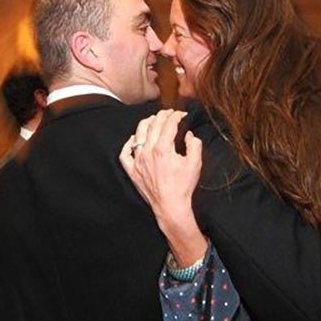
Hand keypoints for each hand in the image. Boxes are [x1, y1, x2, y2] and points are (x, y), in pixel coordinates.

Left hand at [120, 109, 206, 264]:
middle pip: (153, 125)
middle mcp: (147, 152)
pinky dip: (128, 144)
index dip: (176, 116)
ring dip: (146, 124)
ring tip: (153, 120)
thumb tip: (188, 134)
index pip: (168, 124)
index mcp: (163, 149)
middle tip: (169, 113)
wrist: (171, 206)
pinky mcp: (132, 170)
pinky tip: (134, 139)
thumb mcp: (195, 164)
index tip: (182, 115)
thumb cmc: (183, 186)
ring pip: (138, 134)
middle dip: (162, 116)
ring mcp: (137, 161)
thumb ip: (194, 144)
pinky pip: (125, 153)